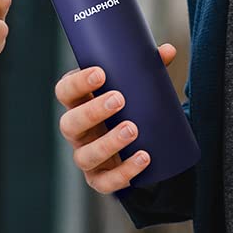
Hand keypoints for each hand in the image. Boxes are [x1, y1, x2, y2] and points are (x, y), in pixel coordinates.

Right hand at [54, 44, 176, 193]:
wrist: (135, 146)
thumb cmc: (129, 109)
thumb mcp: (135, 90)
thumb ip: (149, 69)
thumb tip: (168, 50)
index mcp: (79, 104)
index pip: (65, 91)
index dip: (78, 83)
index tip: (101, 73)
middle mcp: (76, 131)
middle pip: (70, 123)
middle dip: (92, 112)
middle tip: (119, 99)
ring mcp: (86, 156)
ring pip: (85, 155)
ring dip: (108, 143)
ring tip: (133, 129)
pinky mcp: (99, 179)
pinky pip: (105, 182)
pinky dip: (123, 173)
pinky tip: (142, 159)